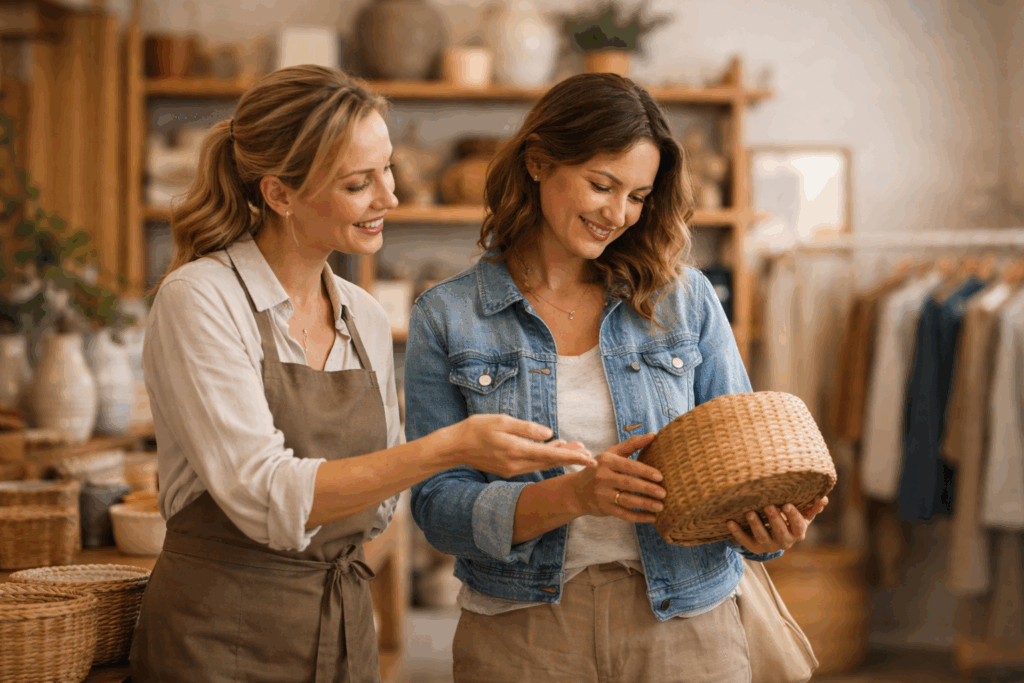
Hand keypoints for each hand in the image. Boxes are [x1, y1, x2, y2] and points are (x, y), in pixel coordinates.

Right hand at [442, 414, 597, 477]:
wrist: (454, 447)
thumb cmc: (476, 429)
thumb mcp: (502, 421)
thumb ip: (527, 428)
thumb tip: (550, 433)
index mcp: (516, 450)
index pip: (551, 454)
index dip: (573, 456)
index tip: (590, 459)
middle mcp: (517, 464)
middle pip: (550, 462)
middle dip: (570, 457)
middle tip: (588, 454)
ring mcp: (512, 469)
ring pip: (542, 464)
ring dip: (558, 457)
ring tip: (575, 449)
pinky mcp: (508, 469)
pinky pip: (532, 464)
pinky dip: (545, 458)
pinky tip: (552, 449)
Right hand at [567, 433, 663, 522]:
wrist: (577, 491)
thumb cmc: (600, 468)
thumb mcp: (612, 454)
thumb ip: (632, 444)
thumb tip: (654, 435)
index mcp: (606, 461)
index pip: (628, 465)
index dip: (645, 471)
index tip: (660, 476)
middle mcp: (602, 476)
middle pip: (629, 483)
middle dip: (648, 489)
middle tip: (664, 493)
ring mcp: (602, 494)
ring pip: (627, 500)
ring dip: (645, 504)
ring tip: (660, 507)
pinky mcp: (603, 508)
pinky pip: (623, 514)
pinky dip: (638, 517)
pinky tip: (652, 517)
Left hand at [726, 497, 828, 553]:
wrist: (772, 535)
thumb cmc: (789, 519)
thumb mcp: (801, 515)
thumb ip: (811, 507)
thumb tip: (823, 498)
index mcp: (797, 533)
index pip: (798, 527)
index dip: (793, 517)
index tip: (787, 504)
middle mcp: (784, 542)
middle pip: (780, 533)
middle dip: (774, 520)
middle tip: (768, 506)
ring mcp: (768, 546)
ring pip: (762, 538)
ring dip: (756, 525)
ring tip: (750, 512)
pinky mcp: (754, 547)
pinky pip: (745, 542)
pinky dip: (737, 533)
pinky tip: (730, 522)